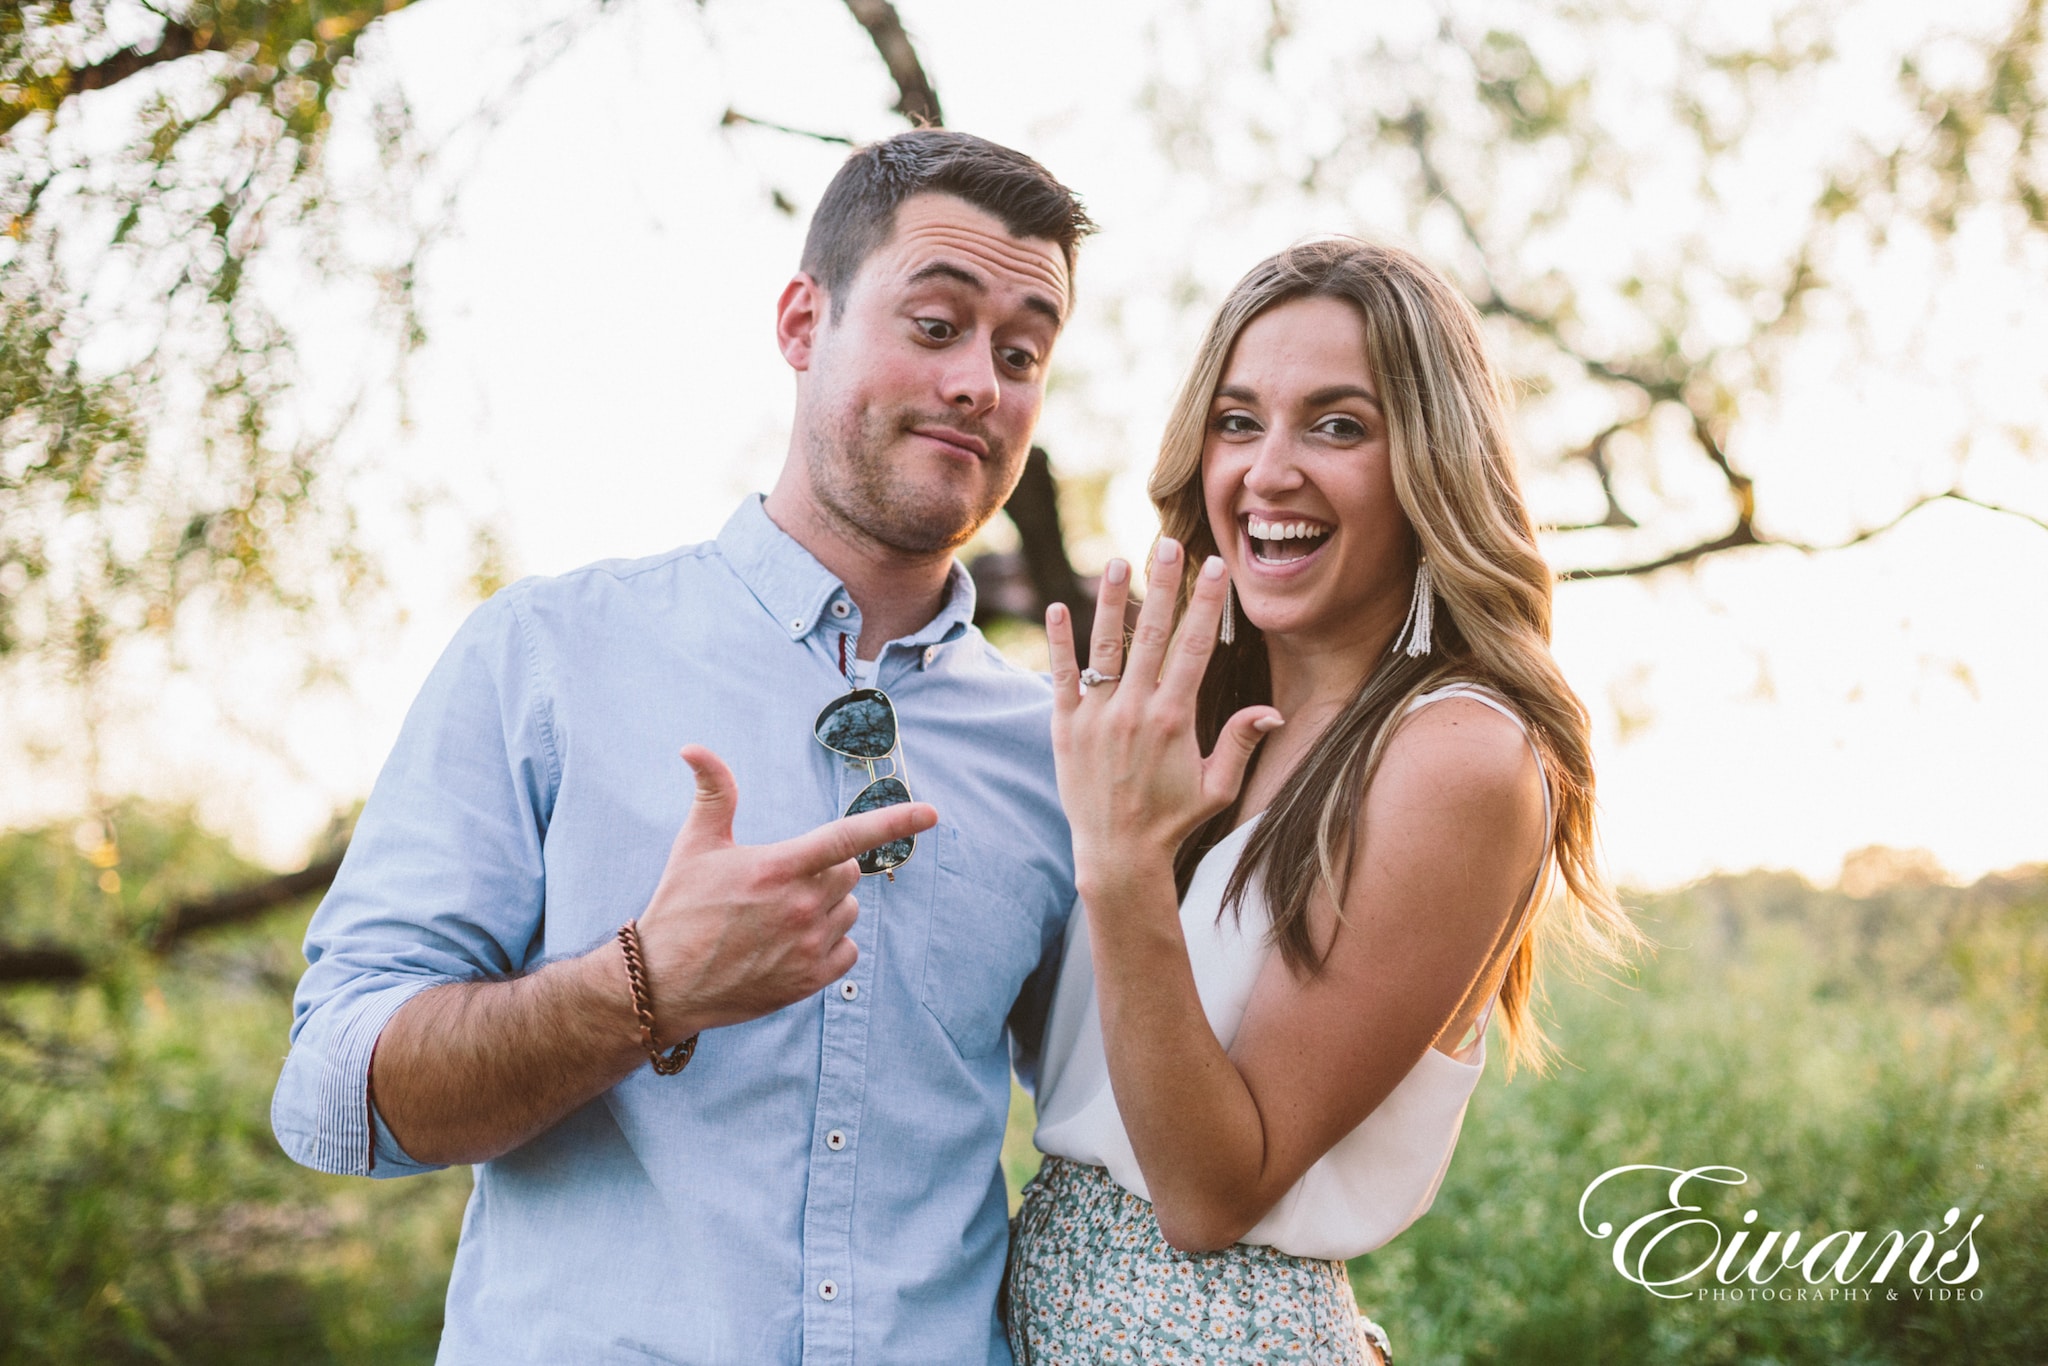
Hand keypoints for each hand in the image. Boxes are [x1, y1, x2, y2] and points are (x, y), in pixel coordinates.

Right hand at [634, 745, 937, 1039]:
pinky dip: (830, 946)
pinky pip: (848, 951)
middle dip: (827, 872)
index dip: (893, 821)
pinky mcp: (810, 980)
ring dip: (828, 909)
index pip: (847, 837)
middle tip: (785, 883)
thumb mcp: (695, 845)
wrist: (664, 984)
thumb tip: (693, 747)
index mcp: (779, 867)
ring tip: (781, 919)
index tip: (931, 813)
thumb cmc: (679, 908)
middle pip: (849, 873)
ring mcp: (809, 946)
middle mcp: (801, 906)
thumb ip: (713, 793)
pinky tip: (792, 946)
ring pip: (849, 911)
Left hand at [1046, 538, 1282, 895]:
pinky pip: (1062, 676)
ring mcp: (1097, 716)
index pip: (1195, 647)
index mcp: (1175, 718)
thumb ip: (1240, 743)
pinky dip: (1060, 642)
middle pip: (1152, 634)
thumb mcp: (1217, 787)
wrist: (1118, 854)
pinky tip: (1059, 607)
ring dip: (1112, 601)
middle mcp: (1135, 710)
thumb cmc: (1173, 820)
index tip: (1215, 567)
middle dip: (1164, 585)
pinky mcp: (1065, 727)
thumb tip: (1273, 712)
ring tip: (1118, 561)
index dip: (1207, 604)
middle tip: (1169, 543)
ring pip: (1105, 647)